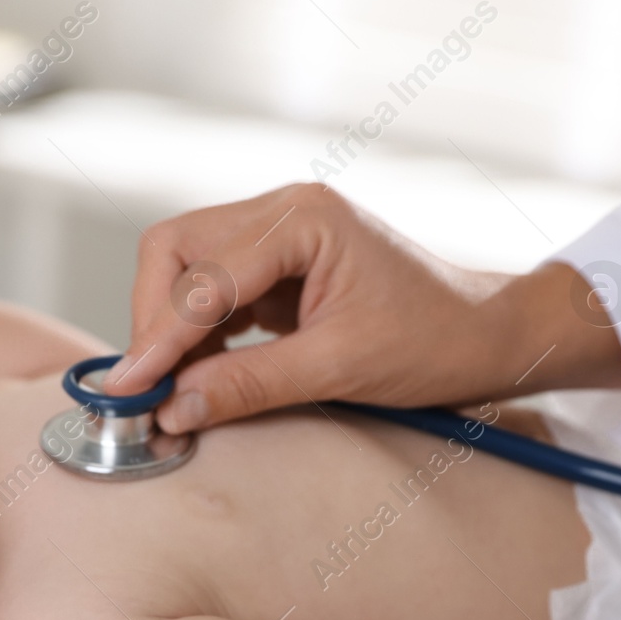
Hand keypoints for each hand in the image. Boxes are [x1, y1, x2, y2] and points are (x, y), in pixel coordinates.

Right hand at [105, 184, 620, 432]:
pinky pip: (209, 291)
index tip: (130, 389)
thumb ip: (249, 384)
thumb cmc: (436, 341)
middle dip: (153, 319)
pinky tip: (199, 373)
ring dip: (168, 328)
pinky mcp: (275, 265)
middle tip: (148, 386)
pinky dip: (193, 333)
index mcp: (303, 219)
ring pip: (181, 267)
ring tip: (171, 387)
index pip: (203, 275)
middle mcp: (282, 211)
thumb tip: (173, 408)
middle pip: (174, 250)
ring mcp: (276, 234)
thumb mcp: (340, 369)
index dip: (160, 336)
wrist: (490, 335)